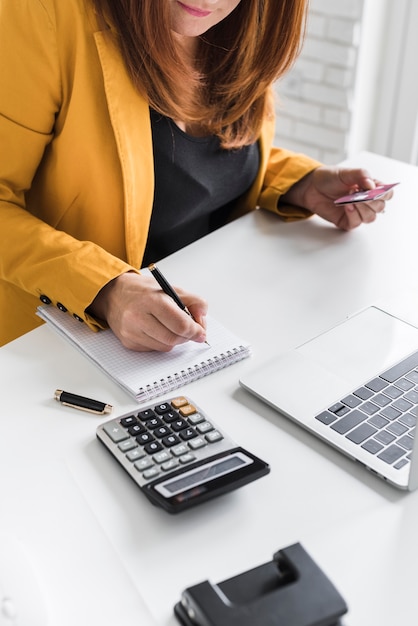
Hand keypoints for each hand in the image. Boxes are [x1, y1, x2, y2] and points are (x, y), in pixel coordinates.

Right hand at [88, 272, 207, 350]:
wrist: (113, 294)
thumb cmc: (142, 291)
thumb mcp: (170, 288)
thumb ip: (192, 301)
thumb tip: (202, 318)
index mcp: (151, 300)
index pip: (180, 324)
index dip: (195, 330)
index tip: (201, 332)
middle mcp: (138, 317)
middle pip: (173, 338)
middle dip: (186, 336)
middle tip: (190, 331)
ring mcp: (131, 332)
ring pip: (165, 347)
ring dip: (174, 340)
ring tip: (171, 327)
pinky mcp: (128, 342)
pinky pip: (154, 349)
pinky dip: (161, 342)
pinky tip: (156, 330)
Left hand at [282, 166, 393, 230]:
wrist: (311, 187)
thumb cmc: (329, 178)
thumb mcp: (346, 173)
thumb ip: (361, 176)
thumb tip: (372, 186)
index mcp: (370, 188)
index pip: (387, 194)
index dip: (385, 194)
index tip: (375, 190)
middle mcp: (366, 201)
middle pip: (380, 207)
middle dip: (371, 201)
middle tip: (359, 193)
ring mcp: (357, 212)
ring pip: (370, 217)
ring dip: (362, 209)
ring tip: (350, 199)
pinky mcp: (346, 221)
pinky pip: (356, 223)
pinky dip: (353, 215)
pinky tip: (346, 206)